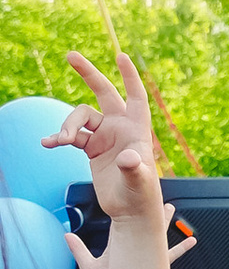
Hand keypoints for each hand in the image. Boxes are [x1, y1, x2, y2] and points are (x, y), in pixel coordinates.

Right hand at [47, 53, 162, 224]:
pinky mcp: (92, 149)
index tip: (120, 56)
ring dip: (67, 126)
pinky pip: (71, 136)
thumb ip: (134, 169)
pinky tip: (47, 144)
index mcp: (137, 129)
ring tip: (59, 141)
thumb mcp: (140, 183)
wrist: (130, 213)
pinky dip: (58, 138)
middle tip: (71, 55)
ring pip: (80, 118)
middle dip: (88, 74)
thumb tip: (128, 159)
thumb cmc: (142, 196)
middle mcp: (121, 128)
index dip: (129, 76)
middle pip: (104, 93)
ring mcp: (105, 136)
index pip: (135, 96)